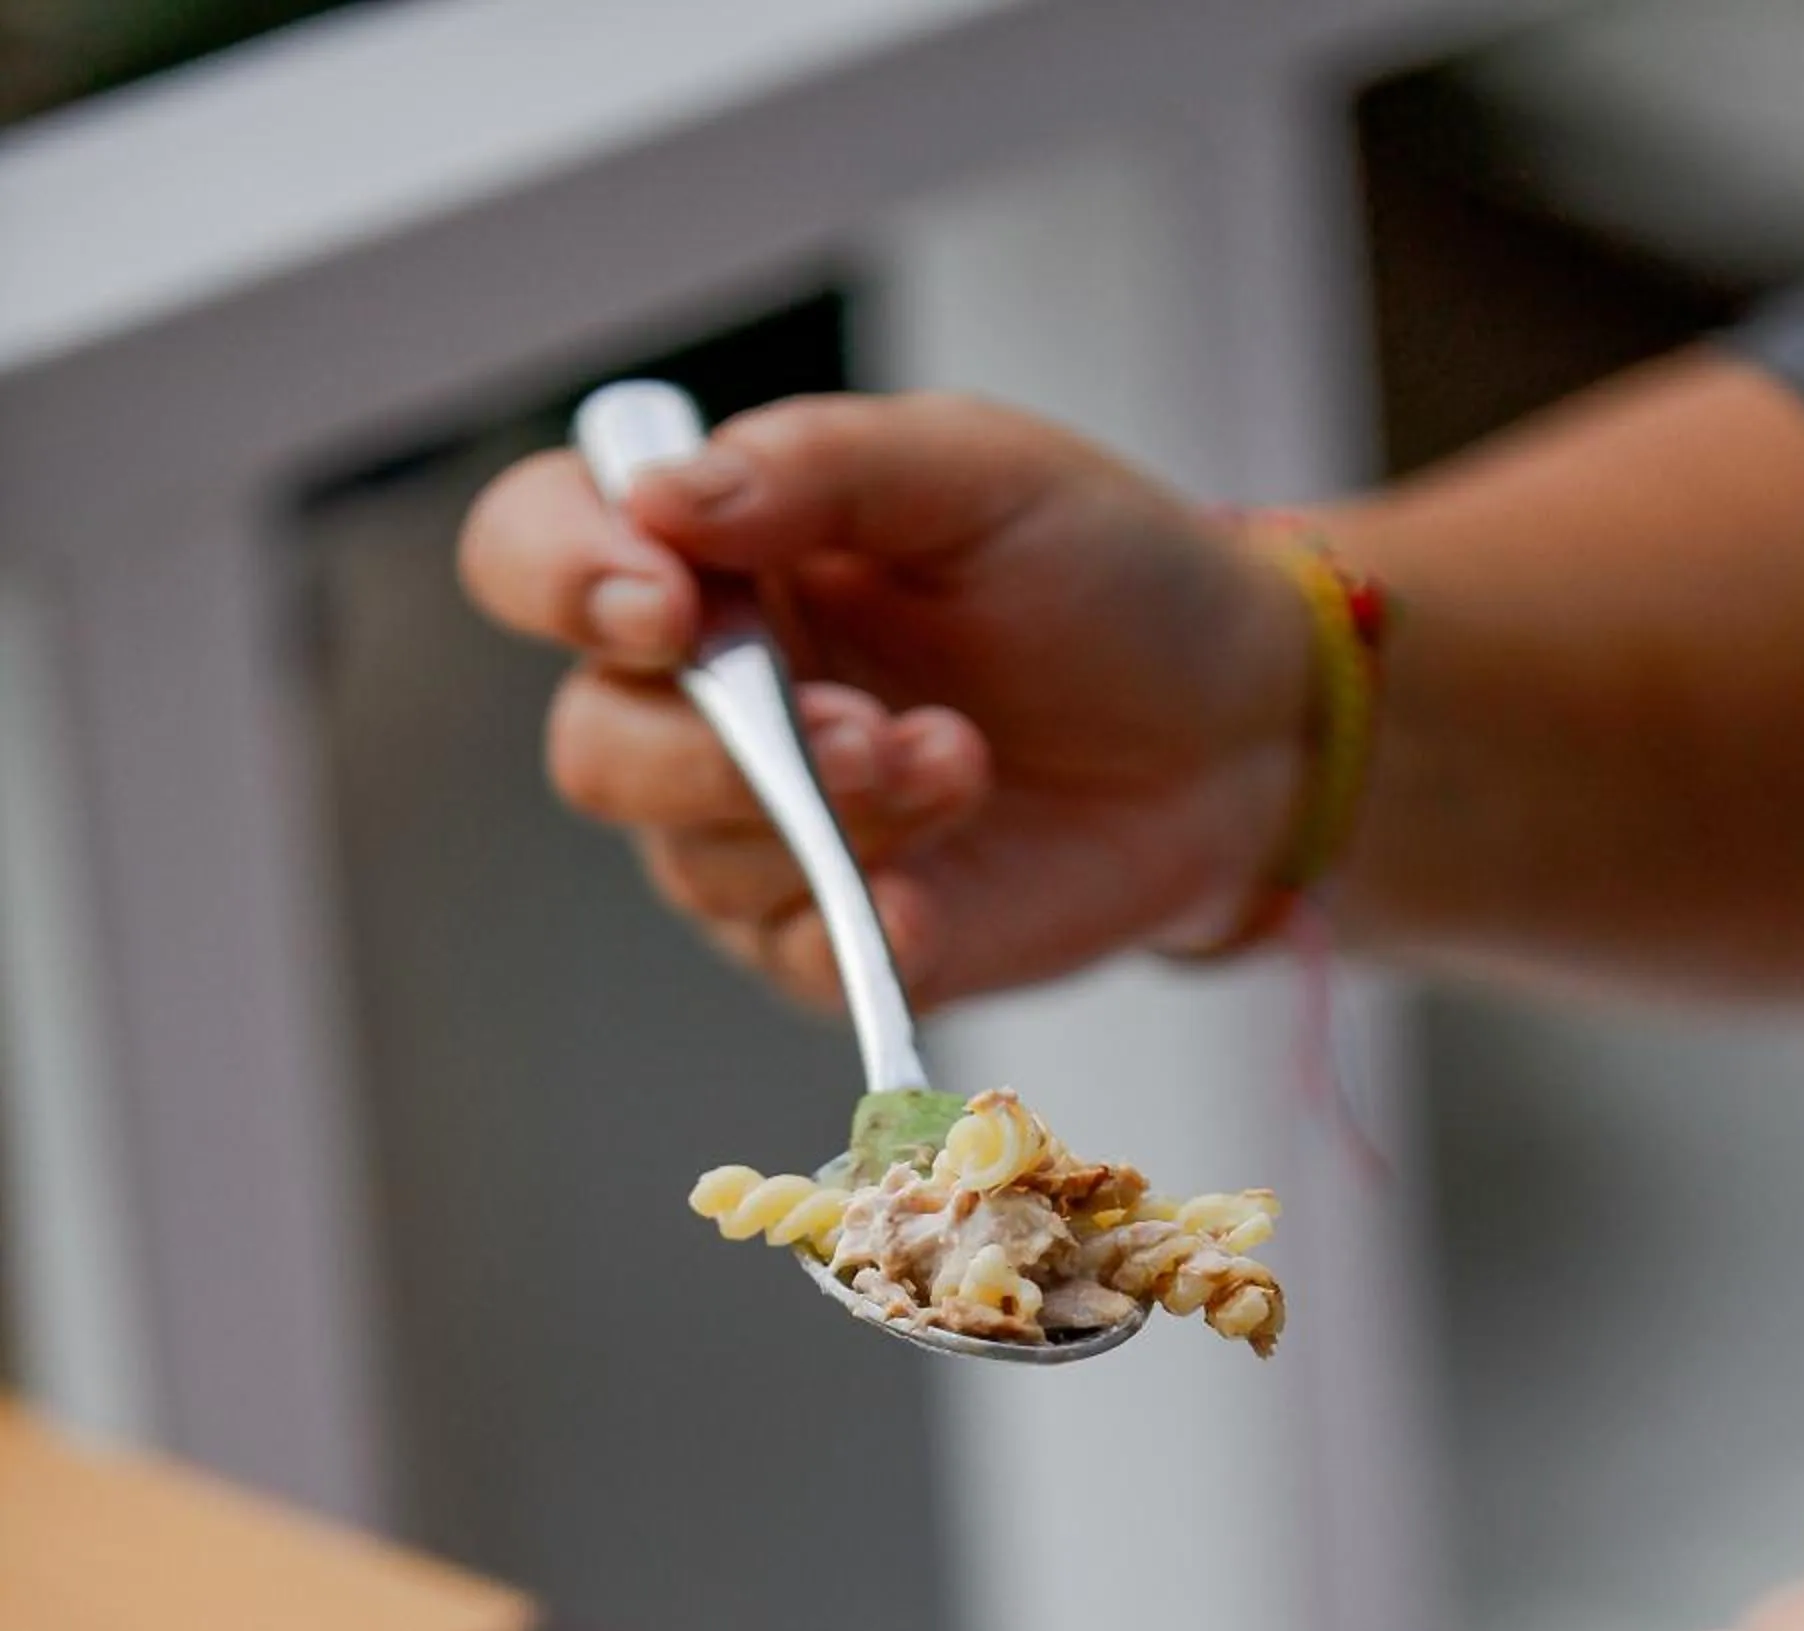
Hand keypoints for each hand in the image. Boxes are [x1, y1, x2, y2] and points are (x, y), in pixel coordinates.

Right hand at [457, 393, 1311, 1007]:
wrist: (1237, 729)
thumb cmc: (1104, 579)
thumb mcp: (977, 472)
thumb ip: (820, 465)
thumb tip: (659, 497)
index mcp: (716, 560)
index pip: (536, 555)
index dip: (560, 580)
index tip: (668, 602)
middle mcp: (709, 702)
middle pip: (595, 751)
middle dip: (714, 752)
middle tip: (862, 727)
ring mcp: (766, 835)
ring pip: (695, 864)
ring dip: (830, 822)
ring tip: (963, 762)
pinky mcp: (843, 944)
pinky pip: (790, 962)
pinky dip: (860, 933)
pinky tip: (935, 898)